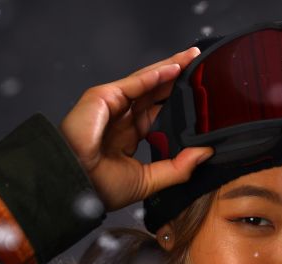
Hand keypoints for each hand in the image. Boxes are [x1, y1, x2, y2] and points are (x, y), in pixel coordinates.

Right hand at [60, 46, 213, 211]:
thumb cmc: (100, 187)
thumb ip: (179, 168)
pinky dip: (154, 75)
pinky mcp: (104, 96)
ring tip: (192, 59)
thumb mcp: (149, 179)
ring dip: (170, 68)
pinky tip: (173, 68)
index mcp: (130, 135)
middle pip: (156, 92)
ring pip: (147, 81)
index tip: (203, 98)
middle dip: (178, 78)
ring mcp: (113, 105)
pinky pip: (134, 82)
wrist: (75, 184)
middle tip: (201, 66)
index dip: (180, 103)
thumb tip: (205, 153)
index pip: (160, 112)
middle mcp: (122, 117)